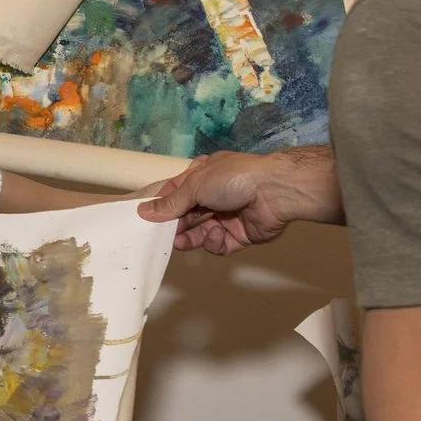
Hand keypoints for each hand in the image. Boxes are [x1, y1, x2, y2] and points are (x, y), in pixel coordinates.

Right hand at [138, 145, 342, 254]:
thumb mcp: (195, 185)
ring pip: (201, 232)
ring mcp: (228, 216)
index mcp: (204, 176)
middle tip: (161, 235)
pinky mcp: (240, 235)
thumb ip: (171, 203)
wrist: (275, 191)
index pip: (177, 192)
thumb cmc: (233, 178)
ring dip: (190, 238)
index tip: (146, 217)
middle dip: (176, 225)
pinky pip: (220, 244)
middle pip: (188, 215)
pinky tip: (215, 235)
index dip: (163, 204)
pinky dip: (214, 242)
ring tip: (180, 243)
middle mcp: (215, 195)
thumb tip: (144, 211)